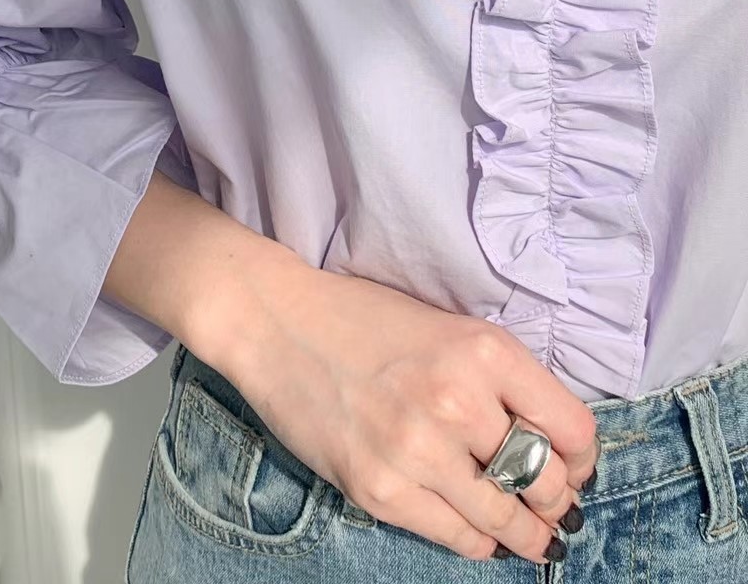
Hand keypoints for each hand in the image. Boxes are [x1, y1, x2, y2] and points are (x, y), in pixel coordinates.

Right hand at [216, 260, 598, 564]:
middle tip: (556, 507)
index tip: (573, 465)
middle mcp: (457, 400)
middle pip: (547, 481)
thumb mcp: (449, 329)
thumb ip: (500, 380)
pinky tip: (478, 530)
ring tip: (533, 536)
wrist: (279, 322)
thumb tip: (553, 447)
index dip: (582, 457)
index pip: (572, 429)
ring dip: (528, 535)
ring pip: (506, 519)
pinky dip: (478, 541)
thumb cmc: (366, 320)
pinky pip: (458, 538)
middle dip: (559, 501)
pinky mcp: (379, 489)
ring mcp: (416, 450)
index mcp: (484, 350)